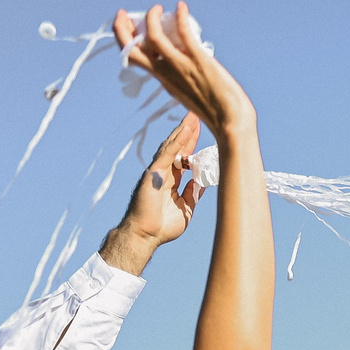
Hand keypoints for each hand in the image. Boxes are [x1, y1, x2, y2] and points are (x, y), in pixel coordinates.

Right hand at [101, 113, 204, 272]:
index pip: (184, 157)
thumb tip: (204, 181)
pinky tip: (186, 130)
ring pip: (172, 146)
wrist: (146, 236)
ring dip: (183, 131)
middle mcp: (164, 172)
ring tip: (193, 116)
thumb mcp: (186, 208)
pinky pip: (167, 154)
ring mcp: (157, 171)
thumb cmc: (162, 226)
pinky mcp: (153, 173)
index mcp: (171, 180)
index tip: (201, 130)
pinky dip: (177, 142)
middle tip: (198, 114)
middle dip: (188, 131)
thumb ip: (194, 193)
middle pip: (178, 147)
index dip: (192, 143)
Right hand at [113, 1, 255, 136]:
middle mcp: (166, 73)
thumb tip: (185, 57)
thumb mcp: (190, 92)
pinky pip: (184, 33)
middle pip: (132, 50)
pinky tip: (182, 6)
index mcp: (164, 81)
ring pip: (153, 37)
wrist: (231, 123)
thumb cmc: (217, 111)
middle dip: (122, 29)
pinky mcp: (198, 60)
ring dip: (151, 18)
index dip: (126, 41)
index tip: (127, 26)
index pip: (136, 59)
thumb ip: (182, 76)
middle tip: (124, 13)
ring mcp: (181, 66)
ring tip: (157, 8)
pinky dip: (180, 16)